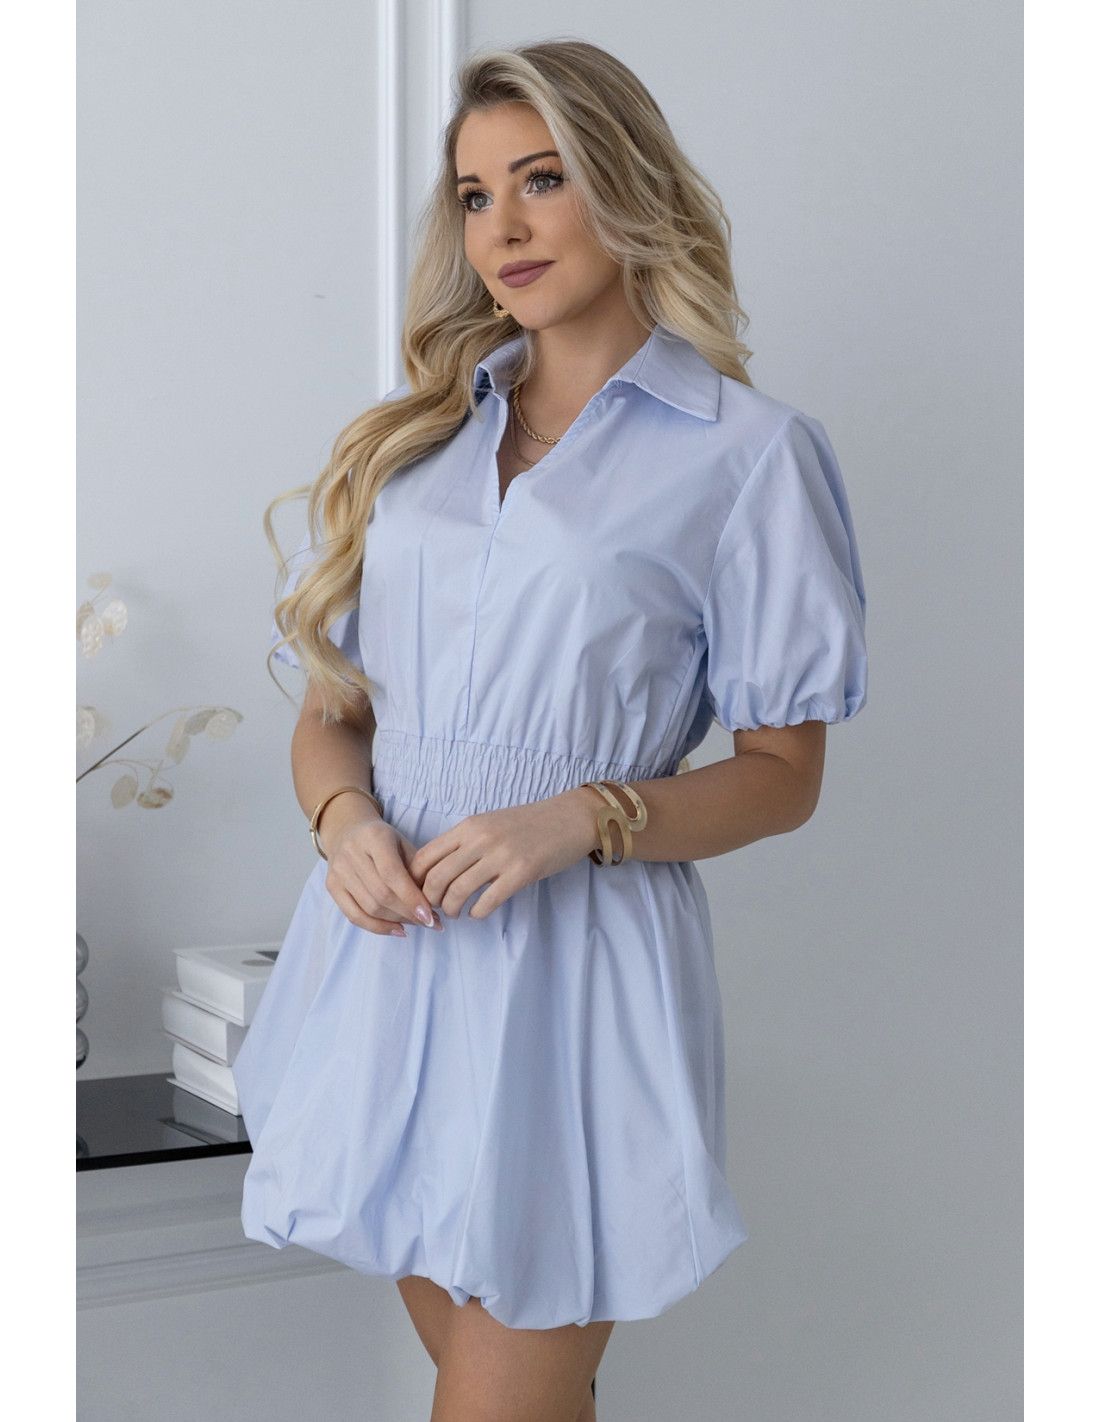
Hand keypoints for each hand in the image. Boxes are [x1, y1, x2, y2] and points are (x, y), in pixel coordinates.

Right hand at [322, 800, 443, 936]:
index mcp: (374, 836)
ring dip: (397, 921)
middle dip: (408, 913)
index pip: (392, 873)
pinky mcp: (331, 886)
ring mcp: (338, 870)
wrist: (347, 830)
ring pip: (369, 907)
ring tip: (417, 923)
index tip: (430, 916)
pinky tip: (398, 930)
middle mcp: (352, 852)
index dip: (411, 897)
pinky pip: (354, 916)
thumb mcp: (404, 843)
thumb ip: (418, 869)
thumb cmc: (384, 840)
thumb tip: (434, 904)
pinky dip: (378, 928)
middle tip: (430, 922)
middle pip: (381, 893)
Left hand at [408, 789, 600, 920]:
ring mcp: (501, 856)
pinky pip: (488, 901)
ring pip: (458, 891)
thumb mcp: (490, 823)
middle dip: (429, 900)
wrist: (569, 818)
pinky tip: (478, 913)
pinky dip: (477, 913)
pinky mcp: (522, 872)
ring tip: (455, 913)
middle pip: (437, 877)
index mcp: (469, 826)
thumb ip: (465, 842)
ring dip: (451, 909)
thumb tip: (437, 870)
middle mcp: (480, 839)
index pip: (425, 856)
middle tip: (435, 908)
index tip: (419, 892)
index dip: (415, 880)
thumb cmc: (529, 823)